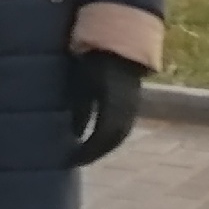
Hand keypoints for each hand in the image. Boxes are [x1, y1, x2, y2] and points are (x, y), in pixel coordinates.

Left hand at [69, 50, 144, 166]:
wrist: (118, 48)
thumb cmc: (93, 63)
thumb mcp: (82, 85)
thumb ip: (81, 109)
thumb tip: (76, 135)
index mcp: (112, 103)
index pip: (102, 134)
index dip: (89, 150)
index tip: (73, 158)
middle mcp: (127, 108)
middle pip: (113, 138)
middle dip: (96, 152)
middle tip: (79, 160)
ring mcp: (133, 107)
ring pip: (121, 134)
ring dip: (105, 147)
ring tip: (88, 154)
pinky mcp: (134, 105)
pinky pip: (125, 127)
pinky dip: (112, 138)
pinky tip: (100, 141)